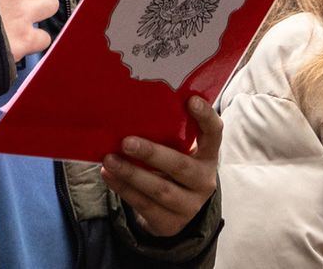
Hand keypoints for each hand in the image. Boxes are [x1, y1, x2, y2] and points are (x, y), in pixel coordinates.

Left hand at [100, 95, 220, 237]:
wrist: (176, 212)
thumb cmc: (173, 169)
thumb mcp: (180, 153)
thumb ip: (169, 135)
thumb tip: (133, 111)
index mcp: (208, 155)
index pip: (214, 133)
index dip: (205, 117)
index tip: (191, 100)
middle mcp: (203, 180)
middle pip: (180, 166)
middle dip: (152, 153)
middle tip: (126, 142)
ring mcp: (189, 205)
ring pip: (160, 189)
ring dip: (131, 174)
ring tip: (109, 159)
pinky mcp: (170, 222)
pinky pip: (144, 205)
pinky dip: (124, 189)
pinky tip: (108, 175)